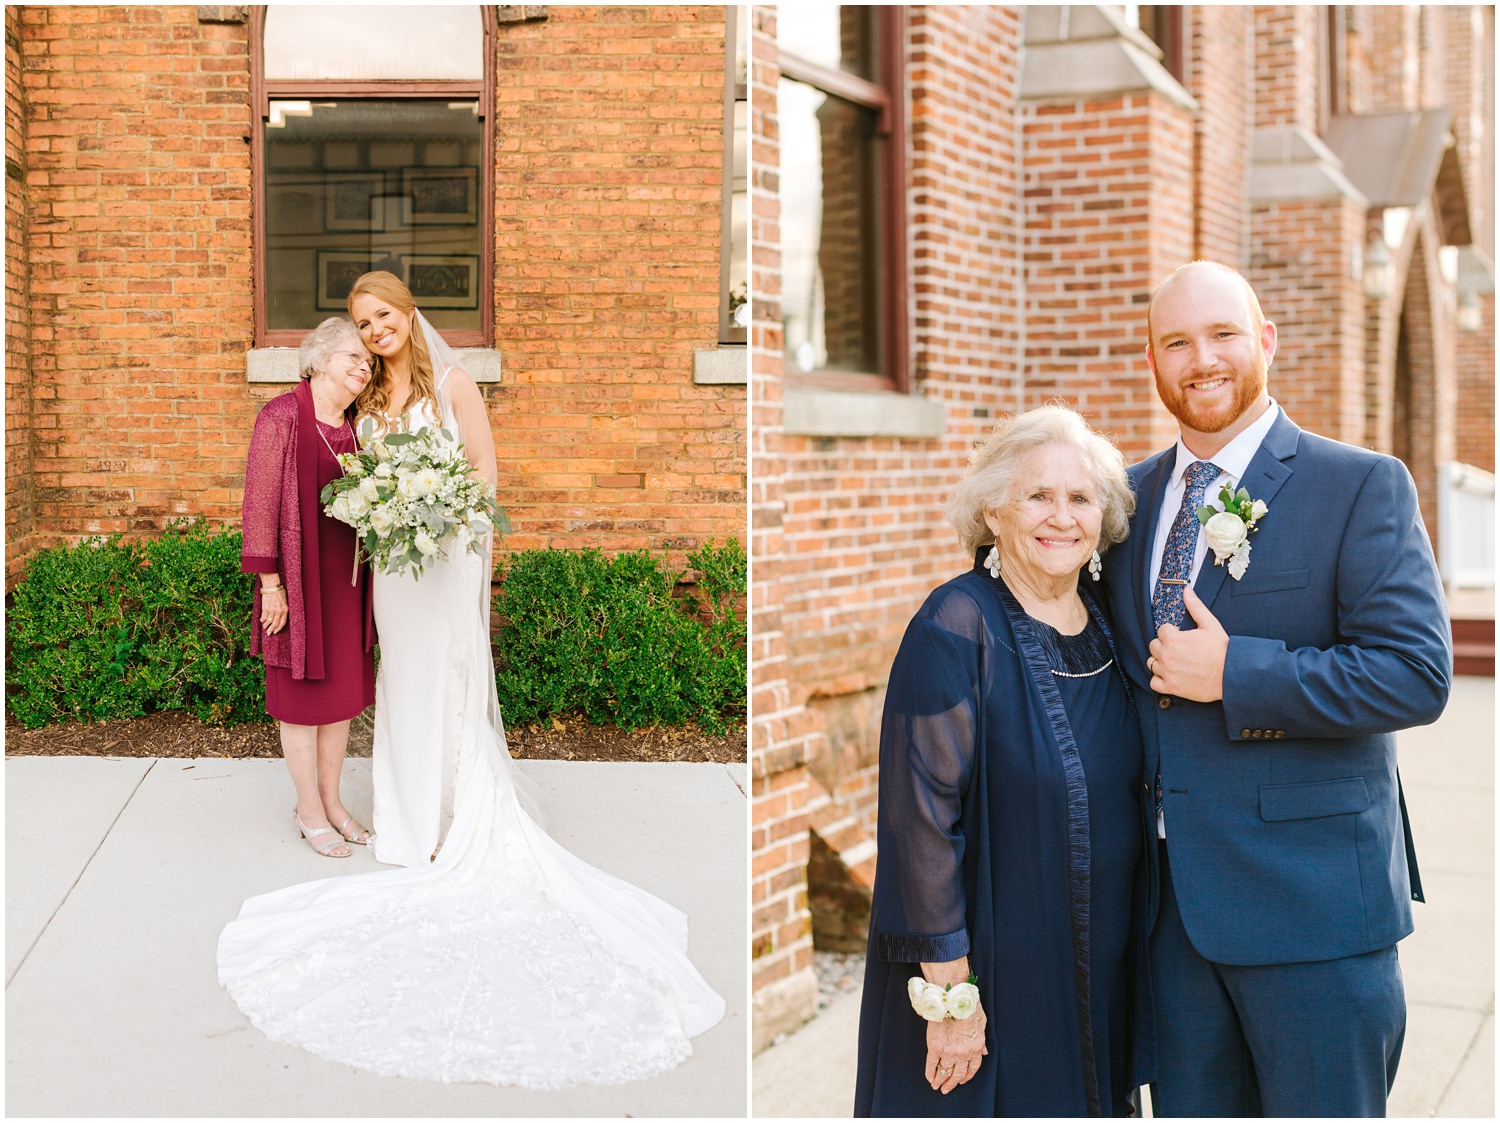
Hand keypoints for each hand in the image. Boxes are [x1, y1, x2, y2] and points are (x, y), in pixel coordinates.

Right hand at [260, 584, 288, 634]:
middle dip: (271, 630)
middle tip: (269, 633)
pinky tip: (262, 621)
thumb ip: (283, 609)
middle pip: (275, 624)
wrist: (272, 586)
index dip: (279, 628)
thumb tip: (280, 616)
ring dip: (266, 626)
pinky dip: (262, 620)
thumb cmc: (279, 592)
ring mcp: (272, 610)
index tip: (276, 632)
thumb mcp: (285, 601)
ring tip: (265, 627)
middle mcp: (279, 611)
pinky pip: (264, 617)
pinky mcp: (265, 608)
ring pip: (269, 621)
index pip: (283, 623)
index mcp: (285, 610)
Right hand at [925, 1000, 987, 1093]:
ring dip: (940, 1081)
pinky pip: (932, 1064)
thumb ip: (982, 1040)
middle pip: (957, 1074)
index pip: (972, 1069)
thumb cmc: (969, 1007)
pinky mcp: (934, 1047)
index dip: (966, 1077)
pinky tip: (929, 1078)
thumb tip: (984, 1052)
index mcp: (976, 1049)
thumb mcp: (982, 1023)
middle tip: (946, 1089)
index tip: (961, 1081)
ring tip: (936, 1086)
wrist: (952, 999)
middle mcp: (962, 1054)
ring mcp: (948, 1052)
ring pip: (944, 1072)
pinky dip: (930, 1072)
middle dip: (951, 1084)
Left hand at [1149, 586, 1226, 701]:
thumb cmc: (1222, 650)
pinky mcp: (1171, 687)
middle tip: (1179, 649)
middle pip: (1154, 646)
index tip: (1182, 636)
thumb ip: (1195, 607)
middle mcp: (1166, 656)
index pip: (1162, 630)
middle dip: (1164, 645)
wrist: (1232, 675)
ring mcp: (1167, 673)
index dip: (1172, 632)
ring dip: (1160, 661)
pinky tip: (1170, 675)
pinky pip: (1154, 683)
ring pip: (1152, 663)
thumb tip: (1186, 591)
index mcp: (1173, 639)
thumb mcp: (1210, 625)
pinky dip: (1159, 680)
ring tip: (1175, 661)